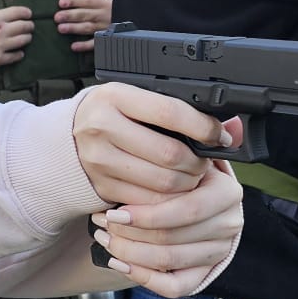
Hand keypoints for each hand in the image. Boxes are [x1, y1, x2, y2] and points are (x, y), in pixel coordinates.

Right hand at [0, 4, 34, 72]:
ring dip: (27, 38)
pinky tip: (20, 53)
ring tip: (28, 38)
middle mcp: (0, 31)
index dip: (25, 12)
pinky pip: (14, 56)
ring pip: (22, 41)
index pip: (16, 12)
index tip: (29, 14)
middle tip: (30, 26)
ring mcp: (0, 46)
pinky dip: (19, 54)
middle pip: (23, 26)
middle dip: (29, 26)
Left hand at [57, 0, 114, 53]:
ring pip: (88, 28)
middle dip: (70, 15)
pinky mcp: (107, 38)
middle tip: (57, 17)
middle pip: (85, 14)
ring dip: (74, 28)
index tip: (61, 2)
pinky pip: (95, 43)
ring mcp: (105, 27)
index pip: (86, 0)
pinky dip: (84, 45)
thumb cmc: (119, 5)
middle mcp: (103, 14)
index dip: (74, 1)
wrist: (136, 16)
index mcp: (103, 2)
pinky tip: (74, 46)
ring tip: (61, 28)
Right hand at [71, 83, 236, 205]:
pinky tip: (172, 192)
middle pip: (170, 155)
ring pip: (162, 183)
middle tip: (204, 163)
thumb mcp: (136, 100)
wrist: (65, 140)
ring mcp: (99, 160)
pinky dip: (167, 201)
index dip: (202, 128)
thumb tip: (232, 128)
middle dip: (197, 163)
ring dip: (186, 184)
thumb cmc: (110, 115)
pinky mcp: (101, 186)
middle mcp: (102, 127)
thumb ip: (181, 110)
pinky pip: (147, 202)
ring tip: (190, 176)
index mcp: (115, 97)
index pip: (170, 113)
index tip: (219, 136)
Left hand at [92, 161, 244, 297]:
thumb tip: (185, 131)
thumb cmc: (183, 176)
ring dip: (128, 252)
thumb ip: (179, 148)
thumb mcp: (185, 158)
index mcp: (227, 193)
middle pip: (171, 238)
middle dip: (128, 233)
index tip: (114, 211)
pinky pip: (174, 287)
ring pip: (168, 262)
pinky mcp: (206, 273)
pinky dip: (143, 277)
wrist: (197, 200)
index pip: (187, 210)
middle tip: (102, 223)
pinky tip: (120, 262)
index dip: (146, 214)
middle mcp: (229, 224)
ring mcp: (219, 251)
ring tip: (105, 237)